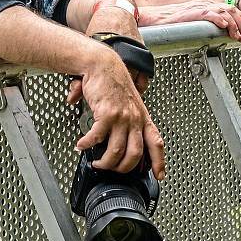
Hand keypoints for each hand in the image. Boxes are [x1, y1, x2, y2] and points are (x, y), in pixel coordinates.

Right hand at [67, 45, 164, 178]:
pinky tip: (81, 145)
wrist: (103, 65)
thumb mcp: (128, 102)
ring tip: (96, 162)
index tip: (159, 175)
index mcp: (142, 117)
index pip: (156, 143)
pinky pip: (97, 138)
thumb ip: (125, 120)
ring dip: (105, 162)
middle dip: (122, 168)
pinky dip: (87, 144)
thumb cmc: (114, 81)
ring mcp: (122, 117)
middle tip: (112, 169)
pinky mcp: (107, 114)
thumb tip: (115, 136)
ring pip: (116, 151)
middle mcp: (135, 119)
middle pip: (135, 154)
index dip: (159, 161)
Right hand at [138, 0, 240, 40]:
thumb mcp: (192, 23)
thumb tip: (217, 36)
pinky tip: (225, 26)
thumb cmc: (170, 24)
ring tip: (237, 36)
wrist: (154, 18)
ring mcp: (198, 8)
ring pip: (224, 11)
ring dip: (234, 24)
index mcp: (206, 7)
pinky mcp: (191, 13)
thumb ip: (204, 26)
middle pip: (231, 9)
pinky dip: (219, 19)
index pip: (230, 9)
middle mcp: (205, 5)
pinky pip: (209, 14)